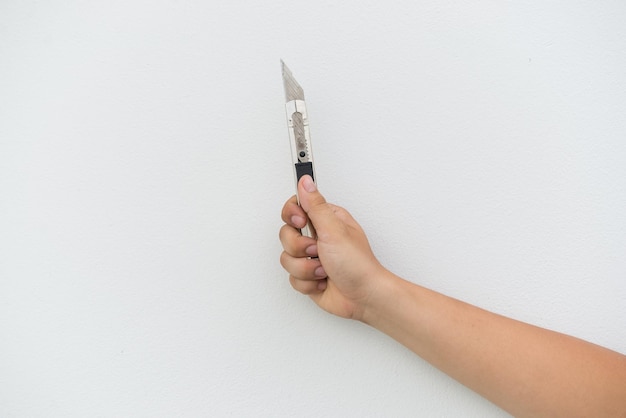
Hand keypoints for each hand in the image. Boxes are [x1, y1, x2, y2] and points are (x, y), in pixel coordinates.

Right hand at [279, 175, 385, 319]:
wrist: (363, 297)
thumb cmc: (357, 264)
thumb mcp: (334, 229)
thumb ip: (314, 205)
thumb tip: (305, 181)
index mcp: (325, 220)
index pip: (295, 207)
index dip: (292, 216)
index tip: (301, 223)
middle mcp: (318, 237)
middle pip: (286, 234)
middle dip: (300, 248)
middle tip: (318, 250)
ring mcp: (312, 257)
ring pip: (287, 258)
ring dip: (306, 268)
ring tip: (324, 269)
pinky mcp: (308, 276)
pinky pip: (292, 277)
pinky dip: (308, 283)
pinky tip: (323, 281)